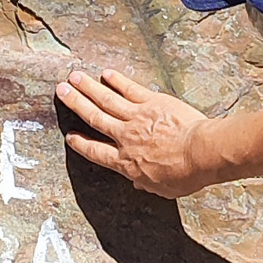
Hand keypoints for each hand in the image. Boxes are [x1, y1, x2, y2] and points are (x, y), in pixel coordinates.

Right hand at [56, 69, 217, 198]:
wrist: (201, 153)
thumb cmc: (185, 175)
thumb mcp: (162, 189)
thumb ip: (145, 184)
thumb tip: (138, 185)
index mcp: (125, 163)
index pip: (96, 152)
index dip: (81, 144)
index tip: (70, 137)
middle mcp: (125, 137)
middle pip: (94, 118)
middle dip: (76, 104)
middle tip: (61, 91)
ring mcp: (137, 117)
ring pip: (107, 100)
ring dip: (89, 88)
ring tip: (74, 77)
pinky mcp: (152, 102)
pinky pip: (130, 90)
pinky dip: (117, 81)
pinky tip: (106, 74)